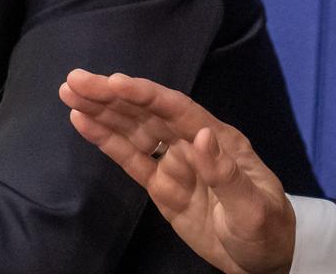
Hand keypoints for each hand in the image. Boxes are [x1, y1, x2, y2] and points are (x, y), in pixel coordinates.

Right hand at [62, 69, 295, 273]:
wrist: (261, 262)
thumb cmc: (265, 230)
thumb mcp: (253, 207)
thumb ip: (226, 173)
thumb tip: (200, 135)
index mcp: (218, 139)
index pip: (176, 110)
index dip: (145, 95)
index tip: (115, 82)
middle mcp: (191, 143)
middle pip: (147, 113)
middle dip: (112, 95)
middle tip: (75, 80)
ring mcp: (174, 163)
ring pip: (133, 130)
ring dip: (102, 111)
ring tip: (70, 92)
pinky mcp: (160, 186)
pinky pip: (130, 159)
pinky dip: (107, 140)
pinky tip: (84, 122)